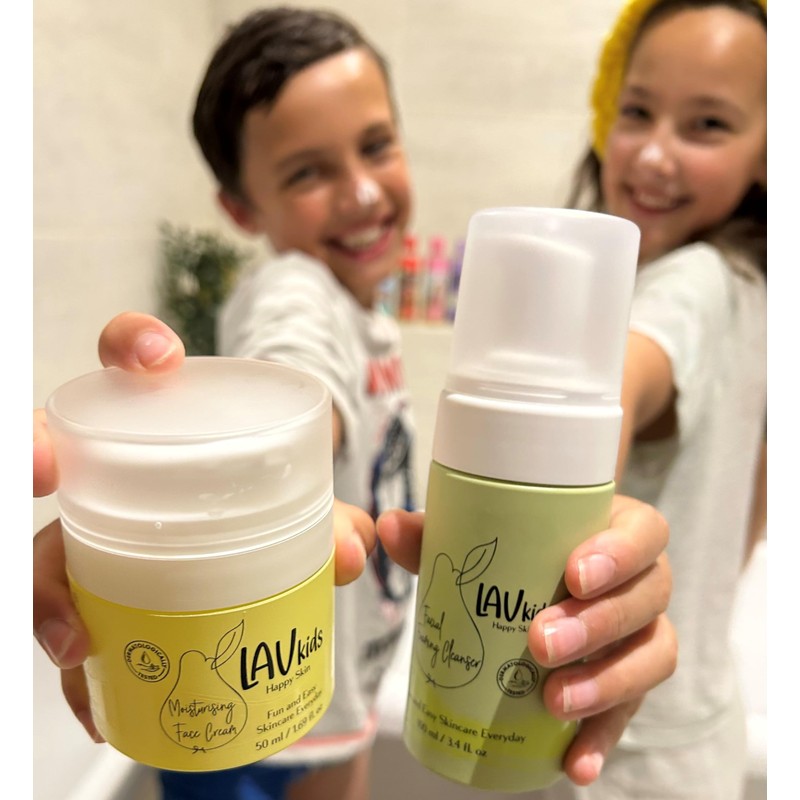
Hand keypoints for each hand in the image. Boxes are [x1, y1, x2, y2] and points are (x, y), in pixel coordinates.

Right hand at [33, 312, 375, 741]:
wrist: (244, 537)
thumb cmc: (260, 500)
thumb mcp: (295, 501)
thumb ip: (328, 518)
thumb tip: (352, 550)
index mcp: (161, 419)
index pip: (127, 354)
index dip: (131, 342)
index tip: (158, 358)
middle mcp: (111, 466)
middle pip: (51, 448)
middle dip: (32, 446)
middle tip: (44, 468)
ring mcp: (93, 526)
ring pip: (43, 546)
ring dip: (45, 592)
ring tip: (78, 643)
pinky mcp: (90, 584)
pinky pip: (66, 616)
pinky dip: (77, 664)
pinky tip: (96, 703)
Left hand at [376, 494, 675, 786]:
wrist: (539, 589)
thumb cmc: (516, 554)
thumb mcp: (479, 541)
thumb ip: (434, 534)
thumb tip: (387, 525)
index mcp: (614, 530)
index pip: (643, 532)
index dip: (619, 553)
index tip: (572, 575)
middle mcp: (641, 581)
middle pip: (648, 598)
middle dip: (598, 623)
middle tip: (540, 642)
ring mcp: (642, 634)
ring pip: (652, 656)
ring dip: (608, 683)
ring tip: (554, 701)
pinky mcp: (631, 683)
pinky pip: (633, 712)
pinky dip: (603, 739)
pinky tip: (574, 765)